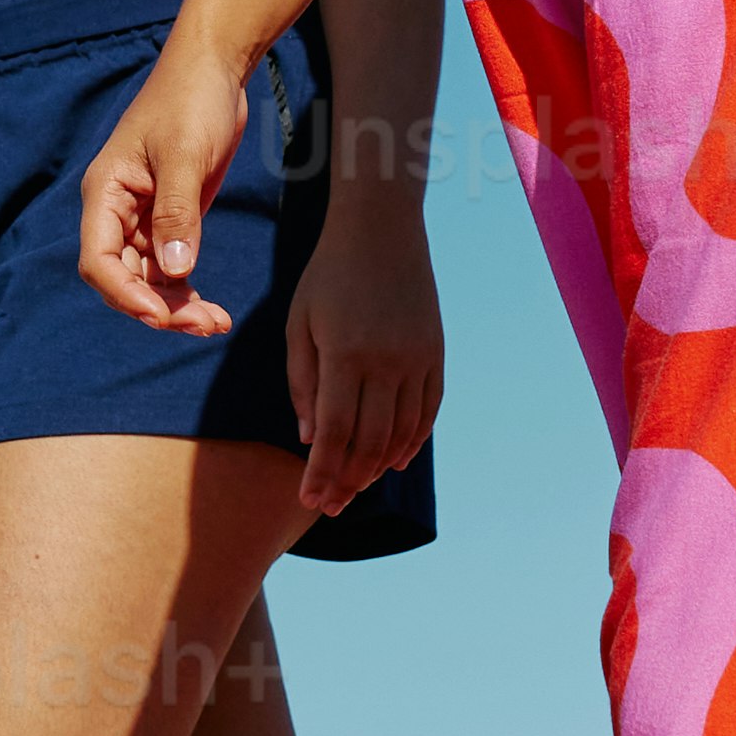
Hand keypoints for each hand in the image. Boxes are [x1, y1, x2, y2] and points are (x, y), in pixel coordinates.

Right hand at [76, 37, 255, 338]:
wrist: (214, 68)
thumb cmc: (190, 101)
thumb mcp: (185, 156)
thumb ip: (178, 214)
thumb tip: (174, 273)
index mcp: (105, 193)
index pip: (98, 260)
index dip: (124, 294)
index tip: (160, 315)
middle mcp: (117, 211)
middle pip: (123, 279)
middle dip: (158, 308)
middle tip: (205, 325)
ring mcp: (144, 217)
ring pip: (148, 280)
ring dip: (176, 306)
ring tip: (216, 323)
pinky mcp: (171, 217)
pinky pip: (170, 267)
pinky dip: (187, 290)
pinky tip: (213, 308)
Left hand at [286, 190, 441, 515]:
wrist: (382, 229)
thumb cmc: (327, 275)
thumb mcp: (299, 324)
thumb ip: (302, 383)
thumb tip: (309, 439)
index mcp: (345, 355)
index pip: (334, 433)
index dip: (322, 472)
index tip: (311, 501)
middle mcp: (386, 362)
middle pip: (369, 441)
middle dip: (348, 480)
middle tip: (331, 506)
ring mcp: (417, 359)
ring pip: (401, 432)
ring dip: (378, 467)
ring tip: (357, 487)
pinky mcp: (436, 354)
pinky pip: (428, 411)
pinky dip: (413, 441)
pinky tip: (395, 462)